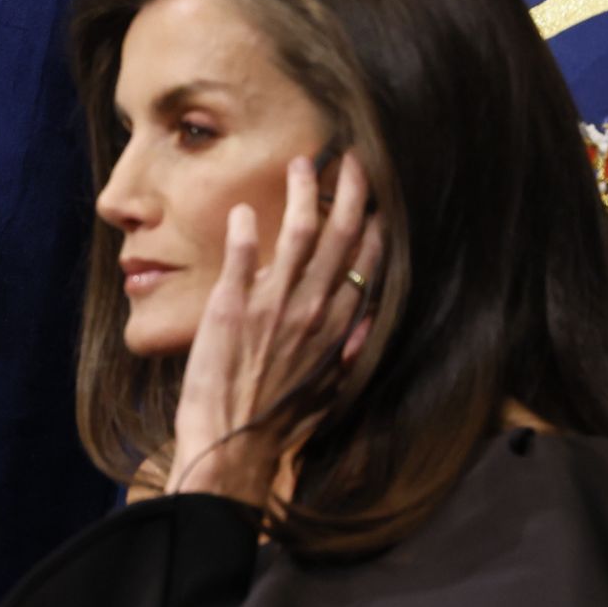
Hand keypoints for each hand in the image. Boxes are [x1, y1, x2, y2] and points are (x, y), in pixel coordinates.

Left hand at [167, 152, 383, 506]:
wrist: (233, 446)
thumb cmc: (279, 422)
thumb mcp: (329, 389)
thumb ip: (347, 352)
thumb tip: (366, 326)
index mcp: (337, 328)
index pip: (364, 263)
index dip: (373, 225)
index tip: (376, 198)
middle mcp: (312, 310)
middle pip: (338, 237)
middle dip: (348, 193)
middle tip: (349, 160)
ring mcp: (272, 307)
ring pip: (296, 236)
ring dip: (301, 195)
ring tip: (302, 166)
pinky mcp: (231, 309)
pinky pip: (240, 259)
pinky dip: (243, 232)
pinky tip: (242, 210)